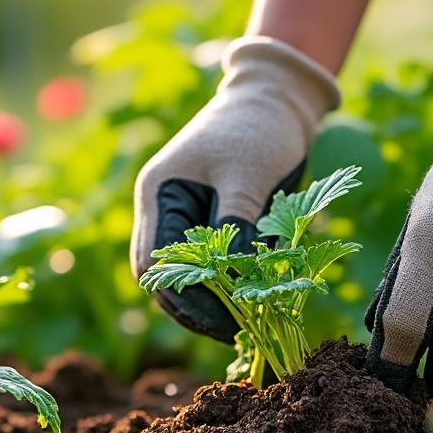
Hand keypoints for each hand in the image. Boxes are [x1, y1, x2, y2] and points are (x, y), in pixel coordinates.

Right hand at [132, 36, 339, 340]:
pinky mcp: (215, 221)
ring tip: (248, 323)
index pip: (153, 264)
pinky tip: (257, 299)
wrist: (279, 100)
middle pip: (165, 276)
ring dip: (215, 299)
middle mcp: (165, 209)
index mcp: (159, 194)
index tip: (220, 322)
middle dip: (196, 308)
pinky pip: (215, 263)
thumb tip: (231, 283)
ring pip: (190, 273)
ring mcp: (188, 216)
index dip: (182, 299)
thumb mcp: (246, 177)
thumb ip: (234, 227)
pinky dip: (232, 282)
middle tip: (236, 332)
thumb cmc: (258, 129)